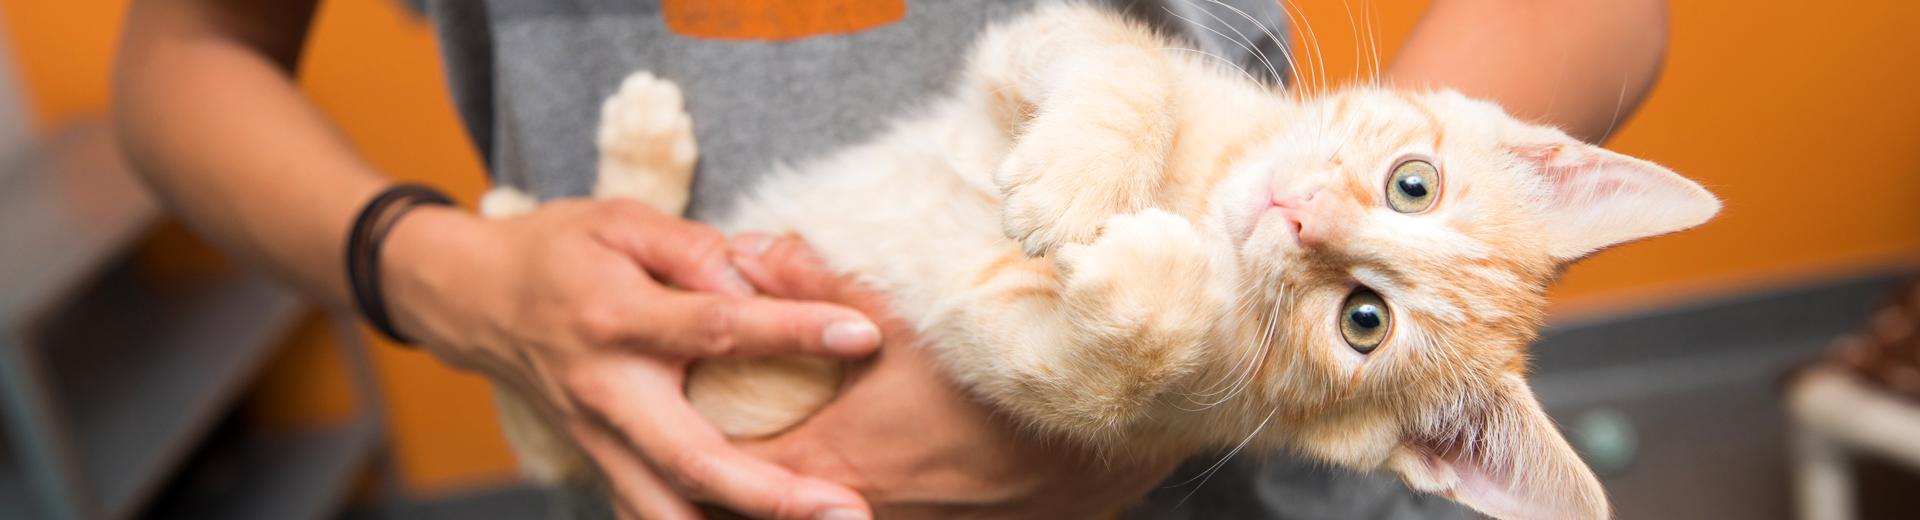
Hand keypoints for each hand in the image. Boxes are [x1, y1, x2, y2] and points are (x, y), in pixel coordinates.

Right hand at [379, 199, 882, 519]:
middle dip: (774, 495)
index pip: (718, 329)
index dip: (793, 330)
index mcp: (617, 320)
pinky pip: (647, 514)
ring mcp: (599, 443)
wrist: (477, 300)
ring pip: (666, 511)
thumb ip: (692, 249)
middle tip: (847, 509)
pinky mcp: (600, 465)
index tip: (862, 334)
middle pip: (695, 460)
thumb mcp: (621, 221)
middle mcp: (607, 395)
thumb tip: (756, 278)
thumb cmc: (561, 252)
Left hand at [727, 234, 1184, 517]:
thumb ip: (815, 284)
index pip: (730, 473)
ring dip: (788, 497)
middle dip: (727, 483)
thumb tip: (743, 251)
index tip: (666, 422)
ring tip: (758, 464)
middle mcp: (859, 513)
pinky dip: (845, 503)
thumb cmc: (1004, 370)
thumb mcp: (905, 318)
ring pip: (821, 519)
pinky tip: (858, 476)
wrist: (1115, 431)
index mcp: (836, 460)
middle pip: (766, 511)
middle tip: (695, 453)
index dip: (688, 451)